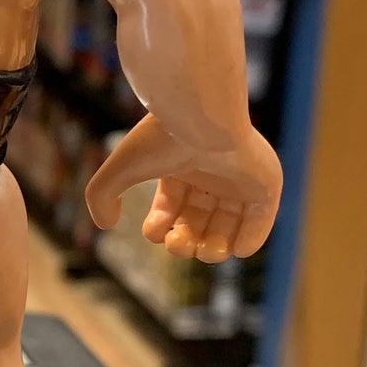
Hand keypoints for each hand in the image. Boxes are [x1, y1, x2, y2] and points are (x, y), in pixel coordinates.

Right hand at [86, 115, 280, 263]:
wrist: (201, 115)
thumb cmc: (162, 138)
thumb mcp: (120, 169)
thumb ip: (101, 195)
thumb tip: (105, 224)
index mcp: (179, 167)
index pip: (170, 208)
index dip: (160, 227)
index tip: (154, 231)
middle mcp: (209, 173)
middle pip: (198, 222)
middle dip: (185, 242)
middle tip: (179, 244)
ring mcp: (239, 179)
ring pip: (228, 227)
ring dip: (213, 248)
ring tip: (205, 251)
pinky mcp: (265, 183)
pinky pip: (260, 220)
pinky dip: (249, 240)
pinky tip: (233, 249)